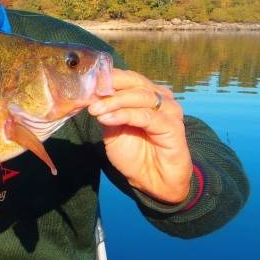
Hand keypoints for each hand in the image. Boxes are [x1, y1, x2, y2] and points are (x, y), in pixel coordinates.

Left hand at [88, 69, 191, 203]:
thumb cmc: (134, 154)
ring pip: (140, 96)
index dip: (106, 78)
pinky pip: (146, 116)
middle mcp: (160, 98)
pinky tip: (107, 119)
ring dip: (114, 102)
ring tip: (95, 110)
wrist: (153, 181)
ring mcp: (169, 111)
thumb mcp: (112, 130)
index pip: (127, 78)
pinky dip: (124, 115)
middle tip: (89, 93)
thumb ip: (106, 111)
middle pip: (135, 82)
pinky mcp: (173, 126)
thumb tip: (91, 95)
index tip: (85, 83)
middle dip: (110, 86)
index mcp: (146, 95)